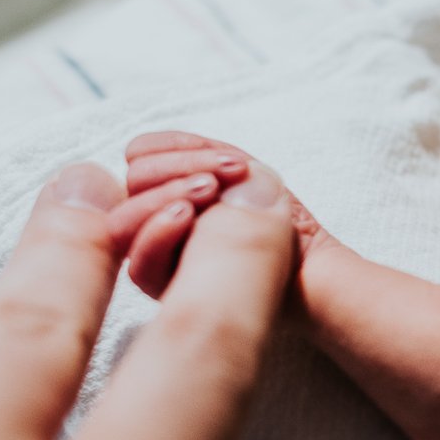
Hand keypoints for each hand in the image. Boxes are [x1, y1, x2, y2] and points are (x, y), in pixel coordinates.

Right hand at [119, 131, 328, 297]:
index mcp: (170, 186)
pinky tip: (189, 218)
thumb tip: (139, 150)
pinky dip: (159, 233)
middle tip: (220, 177)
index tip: (224, 157)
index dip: (172, 148)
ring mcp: (159, 255)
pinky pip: (140, 265)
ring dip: (167, 195)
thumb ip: (203, 156)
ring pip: (127, 220)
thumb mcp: (244, 174)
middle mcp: (157, 220)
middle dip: (174, 169)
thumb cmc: (280, 219)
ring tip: (212, 190)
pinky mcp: (168, 291)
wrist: (312, 272)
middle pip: (132, 184)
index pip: (141, 156)